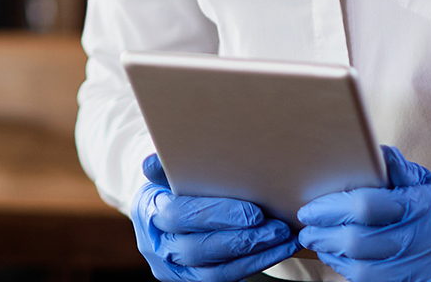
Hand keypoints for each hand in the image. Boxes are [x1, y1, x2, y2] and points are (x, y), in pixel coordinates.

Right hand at [130, 154, 296, 281]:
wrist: (171, 206)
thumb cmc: (177, 179)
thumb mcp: (170, 166)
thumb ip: (168, 164)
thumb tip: (154, 160)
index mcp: (147, 209)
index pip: (179, 214)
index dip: (217, 215)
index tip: (255, 212)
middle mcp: (155, 244)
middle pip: (197, 249)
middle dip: (242, 239)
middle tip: (278, 228)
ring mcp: (172, 267)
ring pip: (214, 272)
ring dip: (254, 256)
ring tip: (284, 239)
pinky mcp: (191, 280)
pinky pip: (224, 279)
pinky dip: (254, 264)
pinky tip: (277, 250)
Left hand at [297, 147, 430, 281]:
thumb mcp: (427, 184)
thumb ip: (399, 171)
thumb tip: (377, 152)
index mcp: (424, 205)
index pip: (368, 206)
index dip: (332, 208)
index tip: (310, 209)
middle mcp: (428, 239)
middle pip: (361, 242)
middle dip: (325, 236)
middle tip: (306, 231)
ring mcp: (426, 270)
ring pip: (366, 271)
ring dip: (335, 258)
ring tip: (319, 245)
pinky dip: (352, 274)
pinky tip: (341, 262)